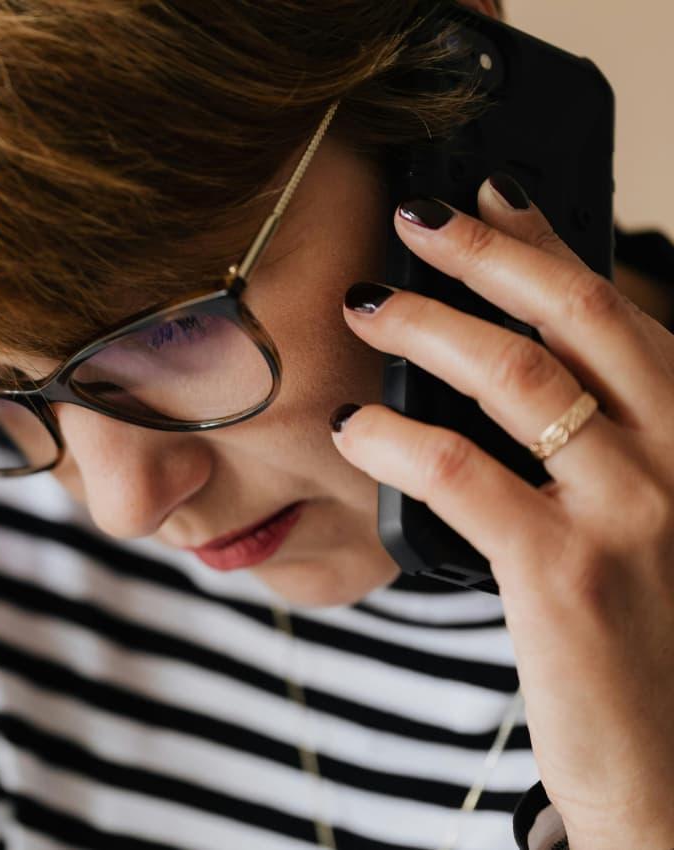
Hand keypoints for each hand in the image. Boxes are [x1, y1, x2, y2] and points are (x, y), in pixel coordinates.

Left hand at [330, 176, 673, 848]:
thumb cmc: (652, 647)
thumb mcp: (653, 528)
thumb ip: (602, 450)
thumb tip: (512, 377)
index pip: (620, 315)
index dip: (550, 246)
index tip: (491, 196)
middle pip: (579, 319)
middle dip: (489, 256)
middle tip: (414, 219)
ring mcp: (632, 514)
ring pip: (519, 380)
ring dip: (431, 327)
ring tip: (367, 306)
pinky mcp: (566, 575)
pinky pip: (463, 475)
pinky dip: (397, 440)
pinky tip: (351, 428)